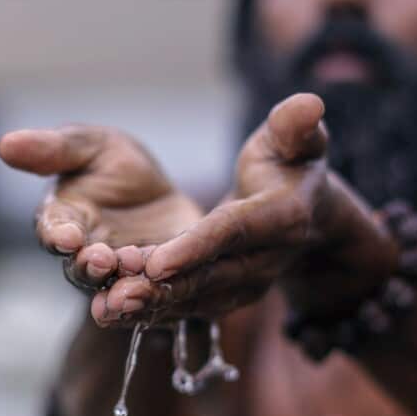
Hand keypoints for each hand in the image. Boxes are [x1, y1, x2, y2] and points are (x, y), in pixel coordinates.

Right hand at [0, 124, 202, 295]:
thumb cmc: (117, 166)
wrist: (164, 196)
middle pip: (81, 269)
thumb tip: (4, 143)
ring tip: (129, 293)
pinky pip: (151, 298)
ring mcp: (118, 277)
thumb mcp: (92, 146)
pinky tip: (160, 295)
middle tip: (102, 260)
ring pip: (112, 292)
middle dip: (90, 267)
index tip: (65, 237)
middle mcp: (85, 255)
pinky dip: (153, 299)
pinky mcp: (154, 286)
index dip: (56, 235)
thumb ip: (53, 149)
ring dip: (118, 295)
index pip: (52, 230)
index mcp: (64, 219)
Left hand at [92, 93, 396, 326]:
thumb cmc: (289, 163)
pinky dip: (152, 312)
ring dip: (151, 306)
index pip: (233, 232)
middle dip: (163, 288)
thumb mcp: (294, 139)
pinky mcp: (227, 297)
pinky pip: (188, 308)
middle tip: (117, 293)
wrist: (306, 213)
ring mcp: (248, 285)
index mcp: (284, 217)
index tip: (156, 261)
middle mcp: (267, 260)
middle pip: (209, 277)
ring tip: (106, 308)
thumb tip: (309, 103)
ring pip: (195, 299)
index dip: (195, 247)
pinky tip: (110, 312)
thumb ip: (294, 125)